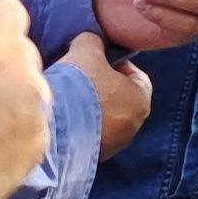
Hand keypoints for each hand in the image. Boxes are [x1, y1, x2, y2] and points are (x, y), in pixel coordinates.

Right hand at [63, 28, 150, 152]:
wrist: (56, 130)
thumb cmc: (80, 86)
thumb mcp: (87, 49)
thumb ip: (94, 41)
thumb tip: (92, 42)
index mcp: (141, 100)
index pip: (135, 74)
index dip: (114, 62)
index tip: (95, 59)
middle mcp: (134, 126)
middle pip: (119, 97)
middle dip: (100, 85)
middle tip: (78, 76)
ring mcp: (114, 145)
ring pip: (103, 117)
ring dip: (87, 107)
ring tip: (66, 96)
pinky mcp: (93, 157)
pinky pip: (88, 133)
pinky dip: (77, 124)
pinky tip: (61, 115)